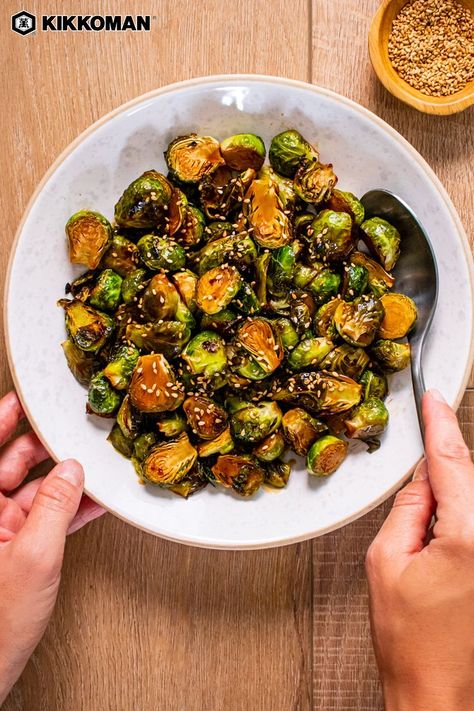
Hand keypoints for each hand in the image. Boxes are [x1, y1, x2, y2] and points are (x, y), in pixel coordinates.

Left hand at [0, 392, 103, 704]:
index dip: (4, 418)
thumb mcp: (32, 557)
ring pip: (33, 488)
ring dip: (62, 478)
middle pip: (11, 462)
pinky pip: (44, 515)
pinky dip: (68, 507)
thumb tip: (72, 472)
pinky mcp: (15, 547)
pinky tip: (90, 499)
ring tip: (89, 462)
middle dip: (43, 445)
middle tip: (68, 428)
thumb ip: (54, 507)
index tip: (24, 398)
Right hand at [366, 389, 473, 710]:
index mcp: (470, 535)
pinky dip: (463, 513)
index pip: (454, 460)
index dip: (440, 423)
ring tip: (426, 543)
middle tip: (415, 503)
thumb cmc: (412, 641)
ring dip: (453, 497)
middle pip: (471, 477)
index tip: (435, 398)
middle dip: (442, 473)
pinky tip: (443, 535)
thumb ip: (407, 507)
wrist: (439, 690)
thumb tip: (422, 476)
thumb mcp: (387, 561)